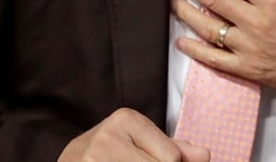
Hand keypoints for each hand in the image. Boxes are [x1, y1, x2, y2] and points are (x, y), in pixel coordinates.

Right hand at [58, 108, 208, 160]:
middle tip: (138, 160)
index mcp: (127, 119)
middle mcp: (107, 136)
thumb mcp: (143, 142)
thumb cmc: (112, 152)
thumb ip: (174, 148)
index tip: (147, 160)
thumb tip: (205, 155)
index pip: (171, 158)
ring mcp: (92, 159)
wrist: (69, 159)